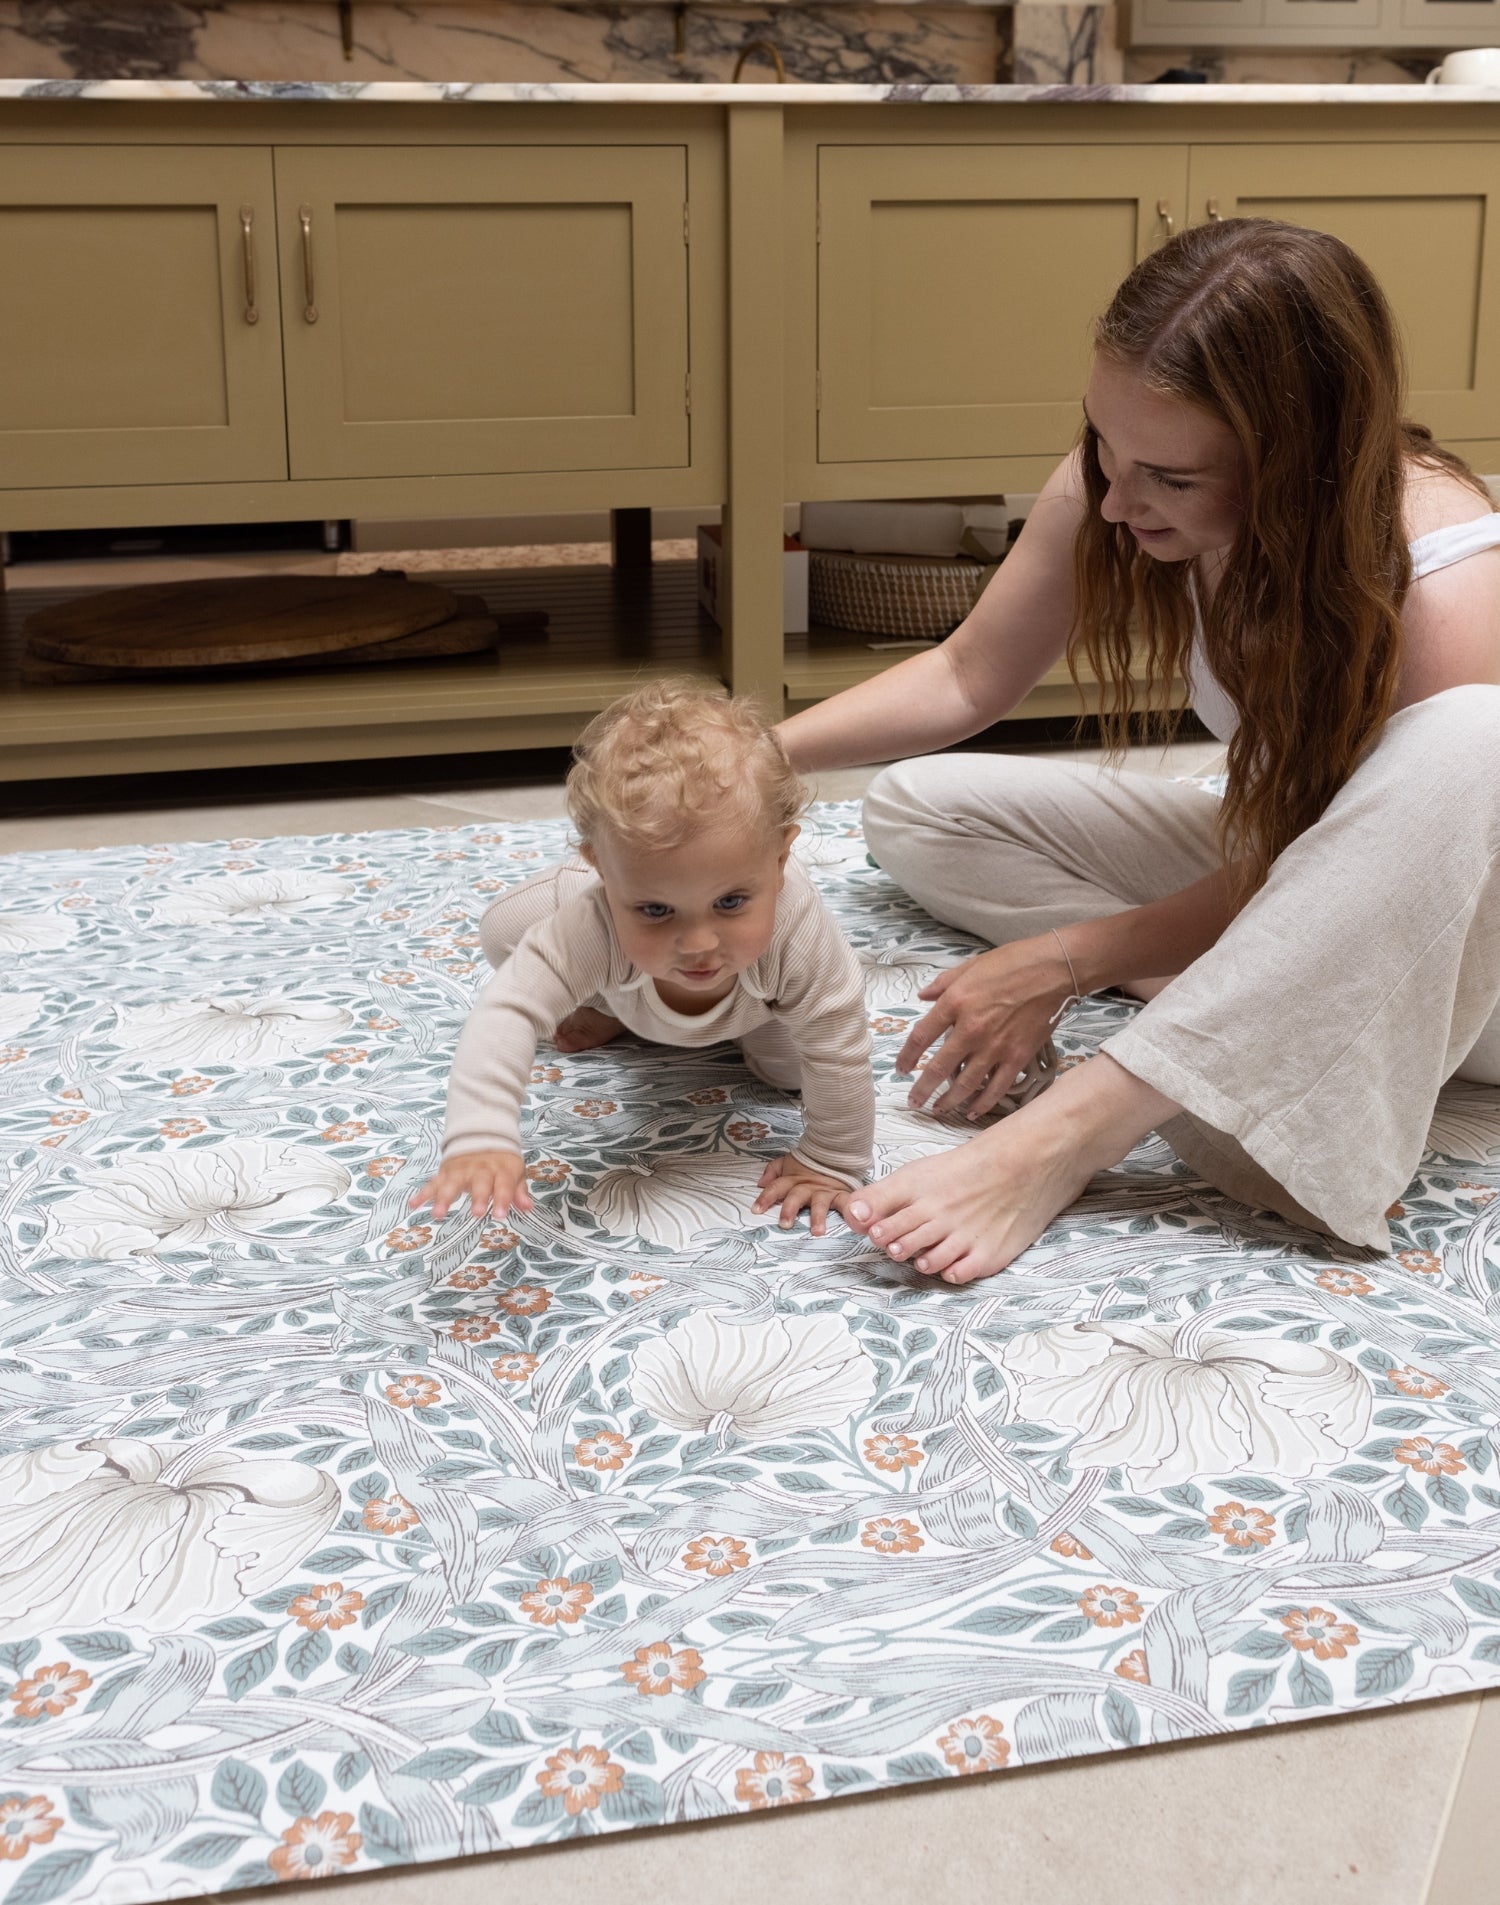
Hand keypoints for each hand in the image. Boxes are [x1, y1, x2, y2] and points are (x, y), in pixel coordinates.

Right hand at [409, 1149, 531, 1221]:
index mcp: (501, 1170)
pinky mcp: (446, 1171)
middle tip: (477, 1213)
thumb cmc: (500, 1160)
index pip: (504, 1186)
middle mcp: (481, 1170)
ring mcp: (461, 1170)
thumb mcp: (516, 1172)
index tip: (500, 1215)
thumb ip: (519, 1192)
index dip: (503, 1200)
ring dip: (445, 1198)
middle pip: (480, 1184)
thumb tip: (528, 1208)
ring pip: (452, 1184)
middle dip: (478, 1198)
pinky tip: (414, 1205)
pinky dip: (423, 1194)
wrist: (482, 1131)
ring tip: (438, 1213)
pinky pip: (433, 1183)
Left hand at [752, 1154, 854, 1234]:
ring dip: (818, 1217)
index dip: (766, 1198)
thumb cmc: (809, 1162)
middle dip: (790, 1209)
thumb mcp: (788, 1162)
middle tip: (785, 1224)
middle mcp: (807, 1186)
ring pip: (819, 1204)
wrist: (834, 1150)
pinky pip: (845, 1203)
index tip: (757, 1210)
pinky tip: (851, 1221)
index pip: (776, 1187)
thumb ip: (773, 1170)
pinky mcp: (839, 1194)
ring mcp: (824, 1192)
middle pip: (796, 1197)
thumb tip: (761, 1183)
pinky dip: (849, 1210)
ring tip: (817, 1231)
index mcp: (792, 1179)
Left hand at [896, 938, 1073, 1119]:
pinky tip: (973, 1111)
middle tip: (914, 1102)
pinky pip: (996, 1088)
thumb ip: (943, 983)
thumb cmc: (1014, 962)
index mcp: (955, 1003)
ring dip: (949, 1101)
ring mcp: (995, 1046)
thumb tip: (922, 995)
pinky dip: (983, 1103)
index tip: (901, 1069)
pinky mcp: (1017, 1057)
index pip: (920, 1037)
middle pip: (938, 1069)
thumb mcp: (970, 966)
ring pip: (965, 1084)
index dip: (907, 1057)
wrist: (1055, 969)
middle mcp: (971, 1029)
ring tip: (939, 1110)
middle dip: (923, 1090)